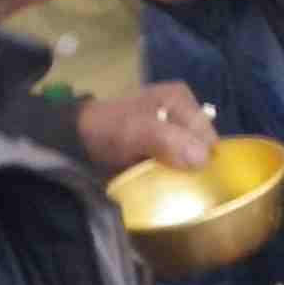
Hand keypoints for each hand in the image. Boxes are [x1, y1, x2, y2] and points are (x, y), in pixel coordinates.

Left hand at [77, 82, 216, 173]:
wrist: (75, 143)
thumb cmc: (108, 130)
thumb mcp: (136, 131)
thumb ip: (169, 141)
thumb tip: (204, 159)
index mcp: (182, 99)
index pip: (208, 135)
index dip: (201, 158)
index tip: (184, 175)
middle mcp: (182, 114)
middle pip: (203, 147)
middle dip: (194, 166)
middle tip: (174, 180)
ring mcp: (173, 132)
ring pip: (194, 159)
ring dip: (184, 174)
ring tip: (169, 184)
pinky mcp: (164, 149)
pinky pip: (181, 166)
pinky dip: (175, 177)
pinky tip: (164, 183)